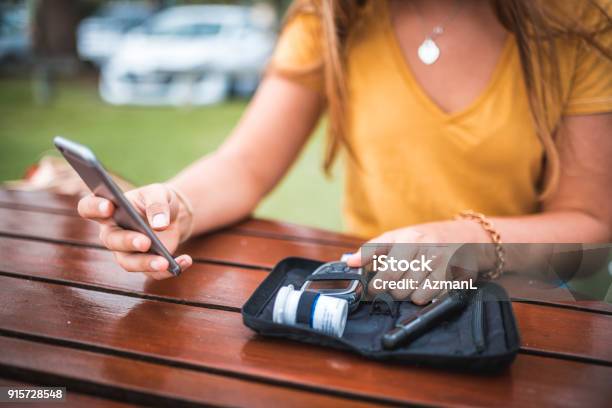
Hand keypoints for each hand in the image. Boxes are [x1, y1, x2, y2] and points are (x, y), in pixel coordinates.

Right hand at [77, 183, 192, 278]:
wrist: (173, 216)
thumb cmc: (157, 201)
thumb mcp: (159, 193)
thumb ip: (157, 204)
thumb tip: (159, 225)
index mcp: (109, 208)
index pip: (88, 207)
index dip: (94, 208)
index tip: (108, 207)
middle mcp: (112, 233)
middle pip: (111, 240)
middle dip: (128, 242)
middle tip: (145, 242)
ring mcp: (126, 252)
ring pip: (128, 263)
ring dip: (146, 264)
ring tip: (165, 263)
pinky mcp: (144, 265)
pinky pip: (153, 273)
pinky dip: (170, 270)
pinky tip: (185, 261)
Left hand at [346, 220, 492, 303]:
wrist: (466, 237)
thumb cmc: (425, 238)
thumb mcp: (398, 236)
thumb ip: (373, 249)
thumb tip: (350, 262)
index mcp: (408, 238)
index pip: (384, 267)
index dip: (374, 283)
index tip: (371, 289)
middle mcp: (424, 249)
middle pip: (394, 284)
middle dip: (390, 289)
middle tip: (394, 284)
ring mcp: (438, 263)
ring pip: (408, 293)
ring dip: (405, 293)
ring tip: (410, 283)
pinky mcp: (450, 277)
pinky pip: (425, 298)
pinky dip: (420, 297)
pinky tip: (423, 287)